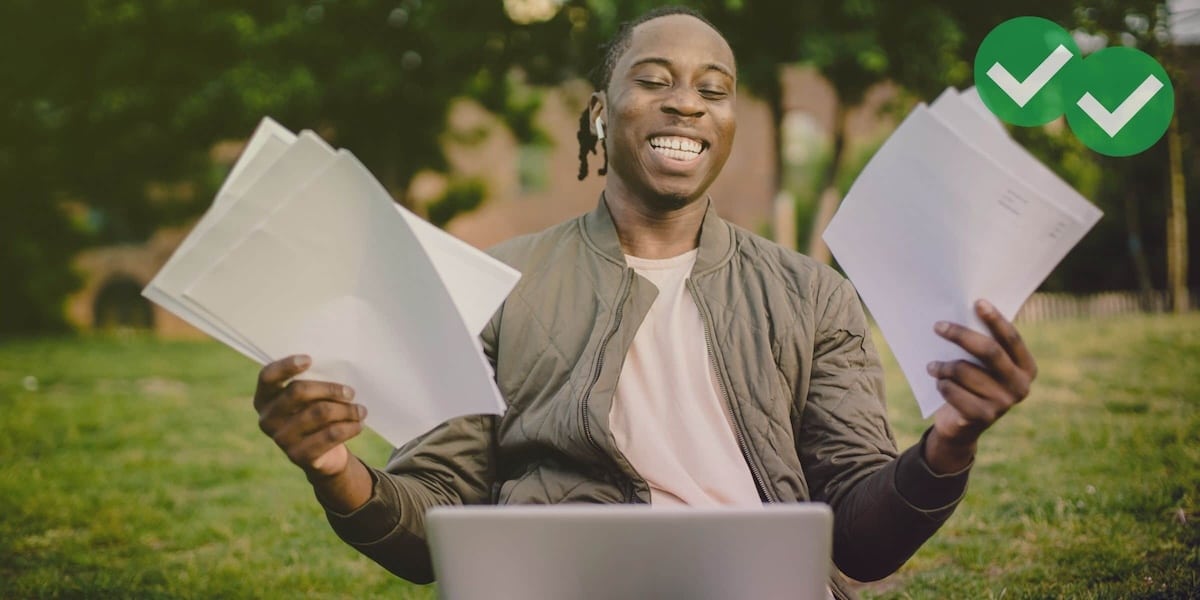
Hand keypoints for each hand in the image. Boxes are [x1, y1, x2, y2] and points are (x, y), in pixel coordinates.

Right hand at [254, 354, 366, 478]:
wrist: (322, 455)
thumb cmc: (316, 414)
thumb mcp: (310, 398)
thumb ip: (312, 383)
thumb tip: (337, 368)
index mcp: (264, 399)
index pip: (267, 377)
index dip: (286, 366)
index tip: (310, 359)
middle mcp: (267, 419)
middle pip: (298, 391)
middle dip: (330, 389)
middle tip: (351, 392)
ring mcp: (281, 439)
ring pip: (319, 412)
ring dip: (346, 410)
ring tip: (361, 410)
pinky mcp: (298, 456)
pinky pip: (330, 434)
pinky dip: (349, 427)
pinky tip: (359, 425)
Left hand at [924, 299, 1037, 472]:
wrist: (962, 425)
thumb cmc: (973, 384)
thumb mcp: (983, 365)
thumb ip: (985, 344)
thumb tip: (966, 308)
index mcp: (1027, 368)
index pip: (1012, 338)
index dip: (995, 319)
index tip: (977, 302)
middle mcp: (1021, 387)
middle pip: (989, 352)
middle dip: (961, 335)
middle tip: (938, 326)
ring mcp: (1003, 404)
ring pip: (964, 370)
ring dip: (942, 365)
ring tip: (932, 366)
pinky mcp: (983, 417)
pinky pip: (953, 390)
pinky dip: (941, 384)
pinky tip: (939, 384)